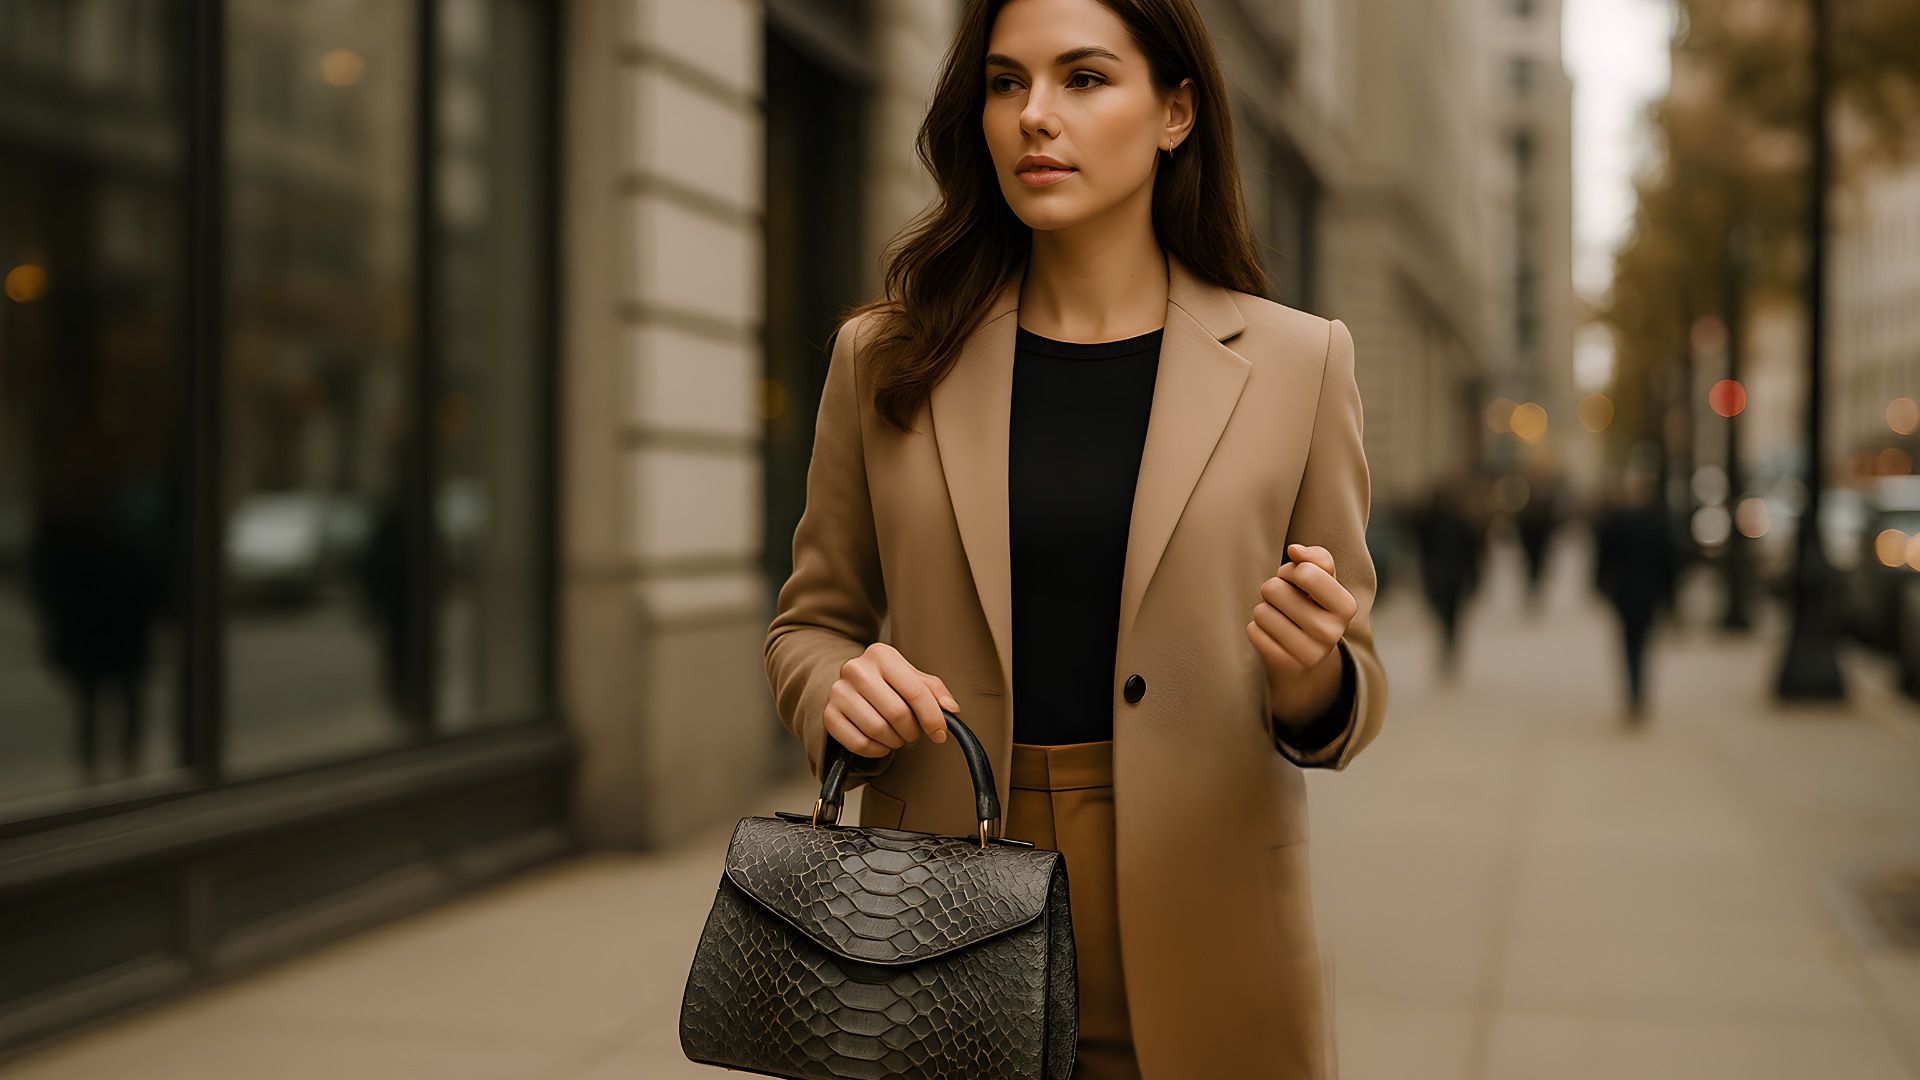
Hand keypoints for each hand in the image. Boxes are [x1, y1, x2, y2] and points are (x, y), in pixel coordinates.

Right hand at [824, 643, 960, 757]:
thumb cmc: (887, 682)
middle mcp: (856, 669)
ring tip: (897, 736)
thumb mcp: (912, 677)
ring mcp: (839, 692)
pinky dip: (876, 750)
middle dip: (912, 731)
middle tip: (913, 733)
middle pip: (897, 713)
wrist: (852, 685)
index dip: (933, 717)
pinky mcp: (829, 715)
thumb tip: (950, 709)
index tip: (940, 733)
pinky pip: (859, 744)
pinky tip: (881, 743)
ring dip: (894, 742)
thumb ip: (933, 690)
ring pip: (877, 730)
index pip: (915, 691)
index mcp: (881, 655)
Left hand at [1246, 544, 1357, 725]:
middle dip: (1274, 590)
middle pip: (1275, 589)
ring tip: (1280, 619)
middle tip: (1285, 603)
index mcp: (1346, 606)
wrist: (1307, 658)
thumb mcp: (1323, 580)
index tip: (1296, 581)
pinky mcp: (1285, 665)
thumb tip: (1295, 550)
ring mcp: (1308, 653)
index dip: (1290, 571)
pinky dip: (1257, 628)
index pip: (1305, 572)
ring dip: (1265, 610)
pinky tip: (1273, 636)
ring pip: (1261, 611)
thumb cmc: (1312, 606)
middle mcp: (1331, 633)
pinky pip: (1253, 631)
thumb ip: (1316, 557)